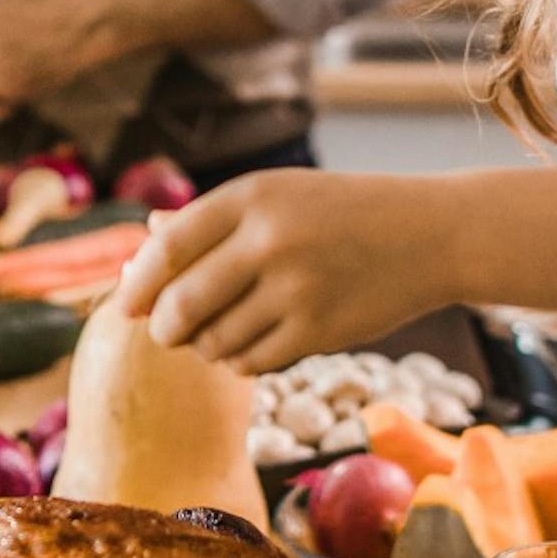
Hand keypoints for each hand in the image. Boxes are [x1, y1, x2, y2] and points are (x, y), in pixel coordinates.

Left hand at [121, 170, 462, 369]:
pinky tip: (249, 347)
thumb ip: (211, 219)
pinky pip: (251, 361)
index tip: (127, 304)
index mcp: (252, 196)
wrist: (430, 235)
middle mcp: (270, 239)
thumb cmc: (342, 213)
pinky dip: (238, 361)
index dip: (137, 282)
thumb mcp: (278, 195)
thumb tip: (145, 238)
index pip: (167, 247)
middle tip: (167, 332)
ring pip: (213, 340)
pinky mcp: (319, 330)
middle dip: (164, 328)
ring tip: (216, 336)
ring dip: (204, 347)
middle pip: (180, 304)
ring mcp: (296, 288)